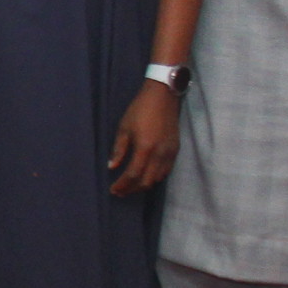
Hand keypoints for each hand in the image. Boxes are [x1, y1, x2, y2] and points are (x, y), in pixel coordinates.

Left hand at [109, 79, 180, 196]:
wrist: (163, 96)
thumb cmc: (140, 109)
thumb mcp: (124, 128)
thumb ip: (118, 149)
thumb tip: (111, 167)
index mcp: (145, 148)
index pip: (133, 175)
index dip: (123, 185)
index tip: (113, 190)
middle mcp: (159, 154)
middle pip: (146, 182)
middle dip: (132, 189)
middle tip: (120, 191)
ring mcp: (170, 153)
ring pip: (157, 178)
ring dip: (143, 184)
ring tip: (131, 184)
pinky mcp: (175, 150)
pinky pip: (166, 171)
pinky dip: (155, 177)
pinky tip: (146, 175)